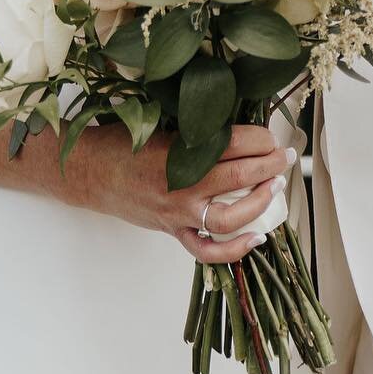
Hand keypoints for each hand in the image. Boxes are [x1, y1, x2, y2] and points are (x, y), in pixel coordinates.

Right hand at [82, 123, 293, 266]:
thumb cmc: (121, 142)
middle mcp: (181, 184)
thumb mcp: (159, 123)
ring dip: (259, 201)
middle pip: (239, 175)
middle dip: (270, 164)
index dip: (260, 138)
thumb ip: (196, 129)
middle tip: (284, 155)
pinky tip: (256, 238)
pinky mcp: (172, 230)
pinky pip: (206, 250)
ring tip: (274, 186)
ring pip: (230, 216)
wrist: (88, 172)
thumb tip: (238, 126)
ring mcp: (177, 213)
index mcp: (178, 151)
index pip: (233, 143)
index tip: (271, 134)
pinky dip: (234, 249)